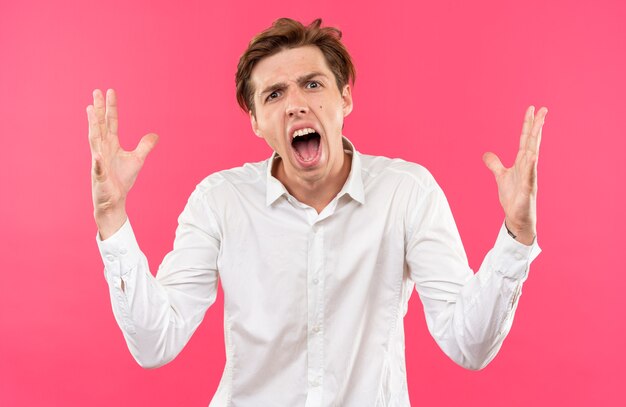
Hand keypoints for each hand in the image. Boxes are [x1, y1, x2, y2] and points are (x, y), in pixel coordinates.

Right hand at [87, 89, 158, 238]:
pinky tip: (96, 156)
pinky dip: (97, 162)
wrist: (114, 200)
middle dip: (98, 109)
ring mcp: (99, 162)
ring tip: (90, 111)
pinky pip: (98, 169)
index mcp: (111, 144)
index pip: (111, 122)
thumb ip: (144, 146)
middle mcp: (102, 149)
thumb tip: (155, 134)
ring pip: (95, 141)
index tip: (110, 91)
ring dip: (93, 126)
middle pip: (100, 126)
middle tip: (95, 91)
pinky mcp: (100, 177)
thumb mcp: (137, 160)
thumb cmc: (122, 179)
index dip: (111, 108)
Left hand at [483, 106, 547, 244]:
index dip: (528, 124)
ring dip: (536, 139)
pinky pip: (530, 175)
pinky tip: (532, 155)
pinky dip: (531, 165)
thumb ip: (495, 164)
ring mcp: (529, 176)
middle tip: (543, 109)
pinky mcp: (527, 188)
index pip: (526, 139)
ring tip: (540, 124)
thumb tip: (486, 154)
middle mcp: (528, 166)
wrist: (517, 216)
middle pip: (533, 142)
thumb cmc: (513, 196)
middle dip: (537, 125)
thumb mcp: (500, 176)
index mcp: (522, 161)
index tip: (532, 109)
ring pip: (534, 154)